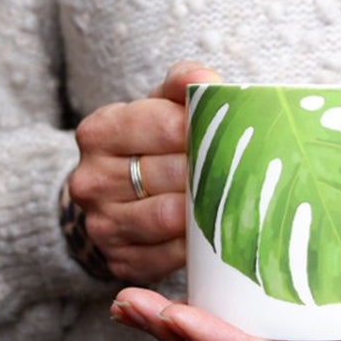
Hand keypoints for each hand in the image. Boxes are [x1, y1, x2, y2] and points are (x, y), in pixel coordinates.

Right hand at [67, 61, 220, 283]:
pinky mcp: (120, 262)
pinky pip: (170, 256)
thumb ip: (182, 85)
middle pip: (172, 174)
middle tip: (249, 170)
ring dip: (208, 209)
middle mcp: (91, 180)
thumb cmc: (148, 145)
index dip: (207, 129)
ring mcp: (102, 225)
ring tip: (237, 199)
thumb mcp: (159, 106)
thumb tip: (205, 79)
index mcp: (100, 132)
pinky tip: (216, 233)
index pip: (167, 126)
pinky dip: (198, 246)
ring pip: (169, 217)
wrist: (112, 199)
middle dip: (213, 171)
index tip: (236, 132)